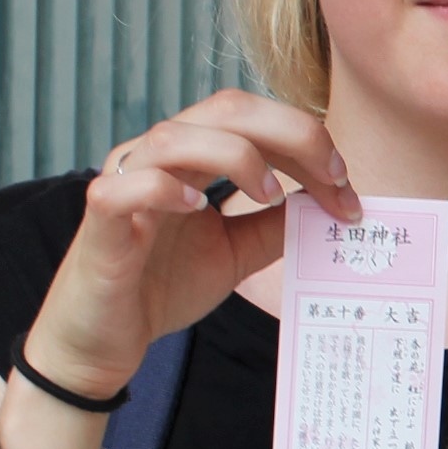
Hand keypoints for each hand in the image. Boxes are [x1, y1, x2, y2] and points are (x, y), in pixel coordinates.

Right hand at [25, 90, 364, 394]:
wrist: (103, 340)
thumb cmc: (162, 287)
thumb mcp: (237, 253)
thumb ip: (276, 226)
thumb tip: (327, 204)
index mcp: (193, 156)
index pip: (257, 119)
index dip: (309, 141)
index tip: (348, 187)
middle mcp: (158, 156)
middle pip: (227, 108)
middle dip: (293, 134)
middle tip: (334, 177)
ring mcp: (125, 181)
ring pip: (178, 136)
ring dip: (238, 157)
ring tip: (272, 195)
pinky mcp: (99, 219)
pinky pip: (126, 185)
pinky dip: (166, 189)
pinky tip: (199, 209)